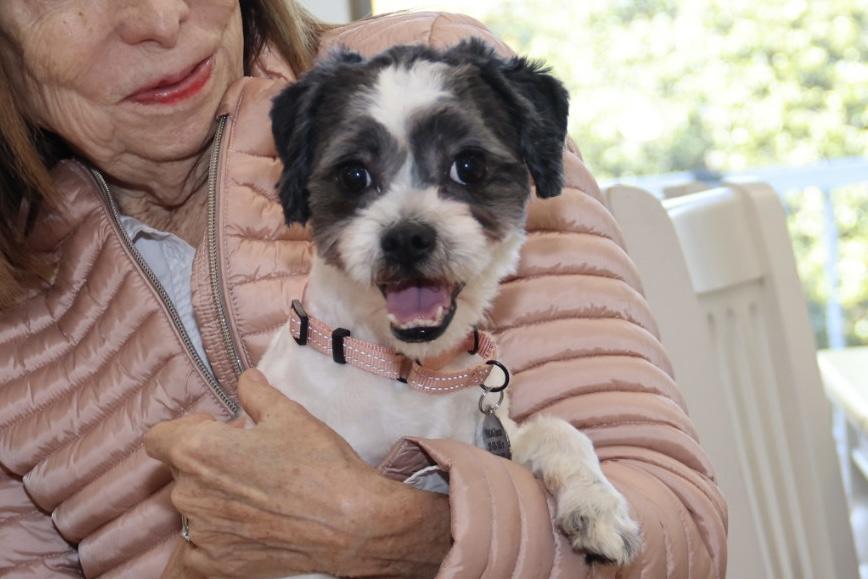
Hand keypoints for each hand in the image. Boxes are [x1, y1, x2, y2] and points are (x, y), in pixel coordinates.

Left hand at [145, 369, 450, 578]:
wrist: (350, 522)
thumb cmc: (318, 463)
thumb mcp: (289, 413)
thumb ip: (255, 392)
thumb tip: (245, 379)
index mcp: (197, 450)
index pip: (158, 438)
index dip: (188, 430)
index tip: (220, 432)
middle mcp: (188, 494)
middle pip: (181, 472)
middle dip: (208, 463)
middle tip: (250, 460)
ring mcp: (199, 534)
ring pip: (193, 508)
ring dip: (214, 498)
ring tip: (256, 495)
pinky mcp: (215, 564)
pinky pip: (195, 552)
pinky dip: (213, 540)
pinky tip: (243, 530)